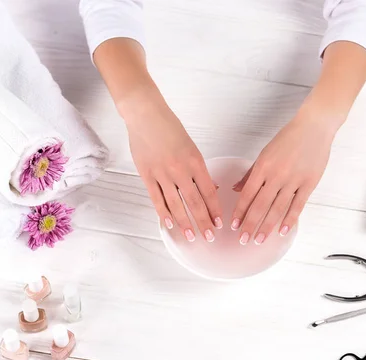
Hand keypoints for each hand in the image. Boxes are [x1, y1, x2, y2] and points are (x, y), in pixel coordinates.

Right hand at [126, 100, 222, 242]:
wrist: (146, 116)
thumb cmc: (170, 129)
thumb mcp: (192, 147)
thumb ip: (200, 170)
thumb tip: (212, 188)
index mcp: (195, 162)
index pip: (209, 192)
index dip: (215, 210)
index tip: (219, 223)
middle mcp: (180, 170)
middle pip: (195, 203)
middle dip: (203, 222)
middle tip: (209, 236)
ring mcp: (162, 174)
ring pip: (176, 205)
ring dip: (185, 223)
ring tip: (191, 236)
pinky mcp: (147, 175)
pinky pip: (157, 200)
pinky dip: (164, 214)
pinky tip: (170, 225)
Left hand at [231, 114, 334, 244]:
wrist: (314, 126)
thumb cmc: (289, 138)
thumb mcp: (265, 153)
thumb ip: (251, 173)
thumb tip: (237, 189)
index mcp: (263, 166)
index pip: (247, 194)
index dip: (239, 212)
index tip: (233, 225)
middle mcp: (276, 175)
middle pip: (260, 205)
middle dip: (249, 225)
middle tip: (243, 240)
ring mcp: (293, 180)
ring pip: (277, 209)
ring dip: (266, 226)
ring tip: (259, 240)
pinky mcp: (309, 183)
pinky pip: (297, 205)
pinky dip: (290, 220)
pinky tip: (282, 231)